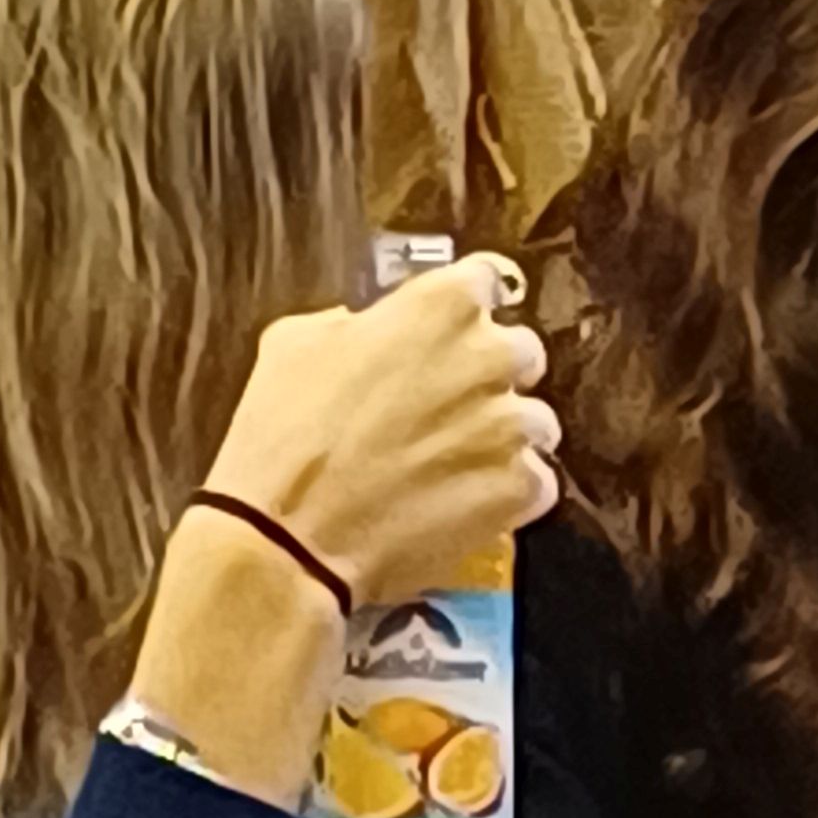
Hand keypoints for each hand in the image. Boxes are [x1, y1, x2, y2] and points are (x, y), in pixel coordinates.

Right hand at [200, 254, 558, 611]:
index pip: (486, 280)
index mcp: (439, 306)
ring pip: (534, 421)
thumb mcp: (292, 344)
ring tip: (455, 464)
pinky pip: (536, 482)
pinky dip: (508, 492)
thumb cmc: (282, 432)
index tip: (448, 327)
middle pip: (521, 351)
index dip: (466, 305)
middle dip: (491, 372)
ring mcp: (511, 426)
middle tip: (446, 404)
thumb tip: (369, 331)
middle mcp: (489, 355)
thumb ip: (352, 325)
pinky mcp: (520, 489)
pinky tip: (464, 503)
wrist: (290, 537)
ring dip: (502, 436)